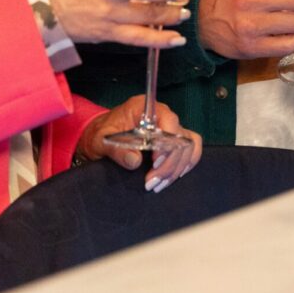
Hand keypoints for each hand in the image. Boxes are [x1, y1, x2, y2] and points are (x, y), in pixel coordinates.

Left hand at [76, 96, 202, 192]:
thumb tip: (134, 160)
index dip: (167, 142)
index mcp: (145, 108)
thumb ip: (117, 150)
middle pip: (180, 138)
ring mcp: (170, 127)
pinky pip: (191, 149)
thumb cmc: (102, 134)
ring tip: (157, 184)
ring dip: (175, 169)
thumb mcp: (102, 140)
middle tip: (151, 181)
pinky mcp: (173, 140)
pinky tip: (174, 177)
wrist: (102, 137)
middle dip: (168, 164)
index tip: (155, 162)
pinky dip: (186, 165)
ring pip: (188, 146)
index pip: (169, 119)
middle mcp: (162, 115)